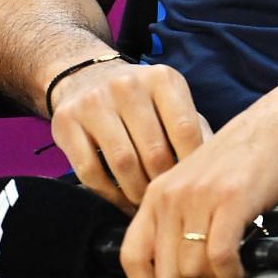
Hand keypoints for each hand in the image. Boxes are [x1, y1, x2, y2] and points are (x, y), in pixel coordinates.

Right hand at [47, 59, 210, 215]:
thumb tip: (211, 165)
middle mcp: (128, 86)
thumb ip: (191, 126)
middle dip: (163, 181)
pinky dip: (108, 192)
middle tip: (167, 199)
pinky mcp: (66, 123)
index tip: (193, 182)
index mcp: (162, 79)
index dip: (191, 162)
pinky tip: (119, 198)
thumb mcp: (169, 97)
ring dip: (136, 191)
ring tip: (144, 202)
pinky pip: (90, 170)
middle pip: (154, 150)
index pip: (185, 128)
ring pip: (122, 163)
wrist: (85, 75)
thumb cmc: (140, 97)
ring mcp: (94, 103)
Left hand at [118, 77, 277, 277]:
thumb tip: (176, 266)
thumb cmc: (247, 154)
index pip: (131, 257)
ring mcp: (201, 197)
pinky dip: (231, 274)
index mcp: (158, 192)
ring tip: (232, 272)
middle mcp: (172, 195)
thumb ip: (179, 216)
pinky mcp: (232, 200)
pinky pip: (220, 257)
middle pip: (165, 272)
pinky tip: (244, 269)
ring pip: (191, 269)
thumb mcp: (197, 182)